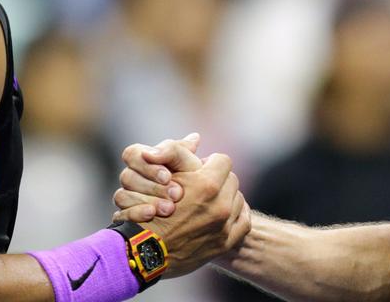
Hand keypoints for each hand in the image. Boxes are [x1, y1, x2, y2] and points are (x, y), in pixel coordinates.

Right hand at [113, 134, 201, 222]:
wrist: (194, 215)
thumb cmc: (192, 184)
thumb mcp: (190, 165)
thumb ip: (182, 151)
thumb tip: (193, 137)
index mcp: (145, 160)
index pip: (132, 154)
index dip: (147, 165)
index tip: (168, 176)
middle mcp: (133, 177)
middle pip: (127, 176)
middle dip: (153, 186)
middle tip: (176, 194)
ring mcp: (128, 198)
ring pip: (122, 196)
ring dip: (148, 200)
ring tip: (169, 208)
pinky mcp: (127, 217)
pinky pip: (122, 215)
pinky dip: (137, 213)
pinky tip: (151, 214)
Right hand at [135, 152, 251, 276]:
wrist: (145, 252)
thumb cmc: (150, 210)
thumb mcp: (162, 176)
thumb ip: (178, 153)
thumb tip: (196, 137)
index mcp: (206, 185)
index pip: (223, 160)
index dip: (210, 163)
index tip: (201, 169)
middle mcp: (220, 205)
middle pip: (231, 180)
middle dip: (219, 180)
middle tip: (203, 187)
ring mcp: (224, 226)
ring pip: (238, 199)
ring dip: (227, 198)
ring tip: (210, 203)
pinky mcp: (226, 243)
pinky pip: (244, 221)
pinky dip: (237, 216)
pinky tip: (225, 216)